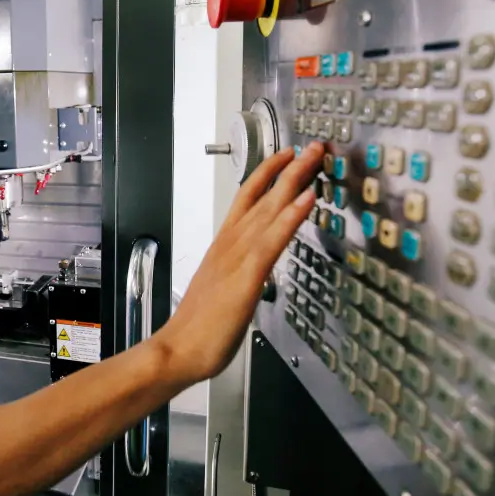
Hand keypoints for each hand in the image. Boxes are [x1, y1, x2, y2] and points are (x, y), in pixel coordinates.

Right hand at [152, 141, 324, 384]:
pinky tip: (307, 199)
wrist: (179, 349)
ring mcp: (238, 257)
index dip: (268, 173)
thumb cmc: (198, 328)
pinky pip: (273, 239)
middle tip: (313, 146)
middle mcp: (231, 244)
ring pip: (270, 209)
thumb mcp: (224, 291)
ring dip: (295, 180)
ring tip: (315, 158)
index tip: (287, 155)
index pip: (247, 198)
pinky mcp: (247, 275)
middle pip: (263, 195)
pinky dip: (291, 216)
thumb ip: (239, 273)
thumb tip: (254, 269)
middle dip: (290, 167)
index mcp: (224, 246)